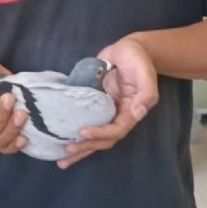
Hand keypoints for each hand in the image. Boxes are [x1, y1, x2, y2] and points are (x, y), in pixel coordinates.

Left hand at [59, 36, 158, 168]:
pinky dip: (74, 132)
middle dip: (86, 146)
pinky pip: (85, 121)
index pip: (116, 130)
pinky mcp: (93, 103)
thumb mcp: (145, 73)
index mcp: (131, 111)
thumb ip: (146, 93)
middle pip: (103, 139)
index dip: (100, 133)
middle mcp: (117, 115)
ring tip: (62, 159)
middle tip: (66, 150)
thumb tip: (138, 113)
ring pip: (93, 135)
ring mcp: (104, 111)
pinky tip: (60, 139)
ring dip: (79, 148)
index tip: (82, 132)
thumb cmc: (138, 59)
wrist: (127, 48)